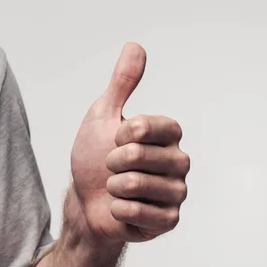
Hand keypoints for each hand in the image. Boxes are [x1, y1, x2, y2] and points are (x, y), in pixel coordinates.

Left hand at [70, 42, 189, 244]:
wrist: (86, 202)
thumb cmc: (95, 158)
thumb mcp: (104, 117)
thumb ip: (121, 84)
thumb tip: (135, 46)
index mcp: (169, 135)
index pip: (147, 126)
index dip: (121, 134)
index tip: (114, 140)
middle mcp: (179, 161)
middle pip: (138, 155)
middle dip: (112, 163)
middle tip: (112, 169)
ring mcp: (176, 192)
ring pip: (137, 185)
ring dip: (113, 187)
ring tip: (116, 189)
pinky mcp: (169, 220)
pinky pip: (139, 212)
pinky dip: (119, 210)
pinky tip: (121, 209)